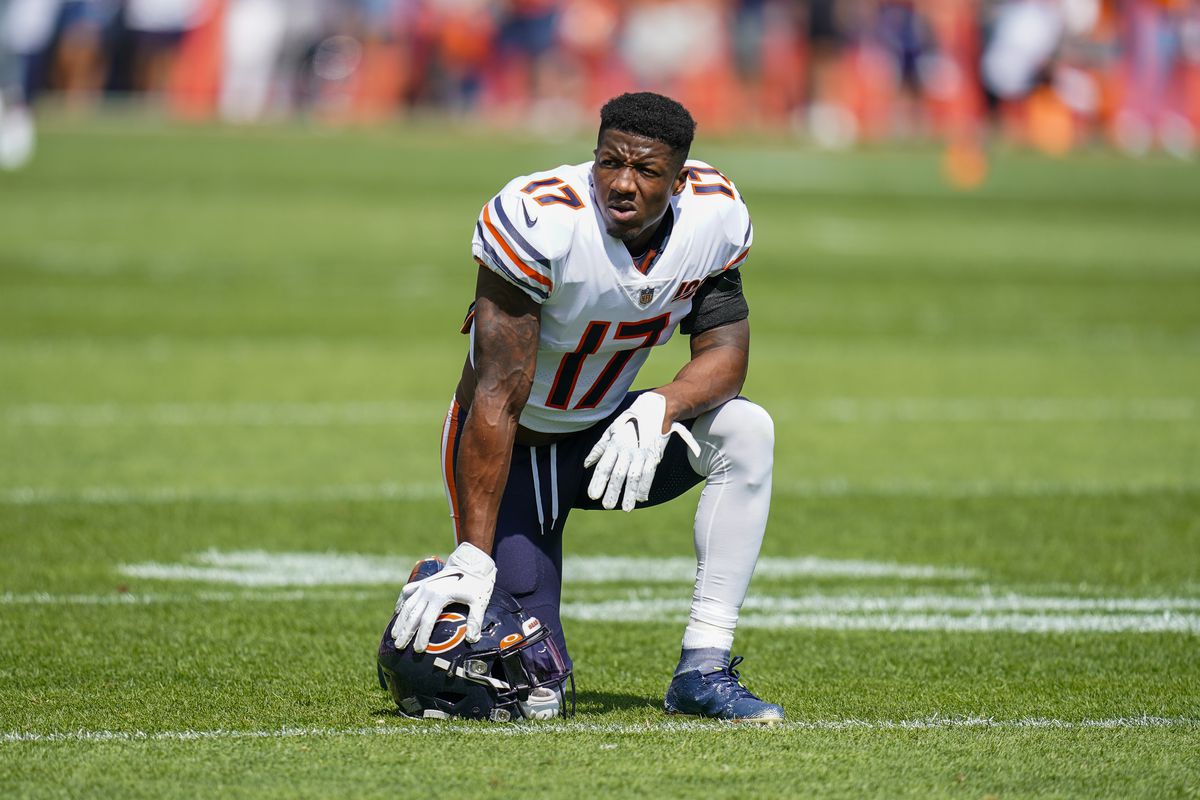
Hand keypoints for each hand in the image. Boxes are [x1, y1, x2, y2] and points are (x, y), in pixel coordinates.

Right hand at [391, 541, 496, 652]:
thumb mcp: (479, 601)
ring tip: (394, 635)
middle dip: (406, 632)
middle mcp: (428, 590)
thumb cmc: (477, 583)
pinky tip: (398, 612)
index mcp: (440, 596)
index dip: (421, 636)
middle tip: (399, 646)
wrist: (472, 562)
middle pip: (413, 615)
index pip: (427, 621)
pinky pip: (408, 592)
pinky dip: (402, 602)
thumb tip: (472, 639)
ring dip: (400, 620)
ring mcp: (424, 585)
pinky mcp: (424, 581)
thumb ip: (475, 620)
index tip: (418, 650)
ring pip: (407, 605)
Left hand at [584, 392, 700, 511]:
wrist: (655, 408)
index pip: (604, 466)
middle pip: (618, 474)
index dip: (598, 482)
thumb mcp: (611, 430)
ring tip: (625, 508)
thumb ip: (599, 448)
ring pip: (634, 476)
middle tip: (607, 506)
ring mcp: (641, 453)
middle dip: (612, 491)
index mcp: (615, 444)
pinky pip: (649, 473)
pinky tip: (641, 498)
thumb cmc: (629, 420)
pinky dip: (645, 486)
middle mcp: (627, 449)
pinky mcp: (654, 455)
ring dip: (629, 493)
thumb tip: (586, 463)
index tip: (593, 496)